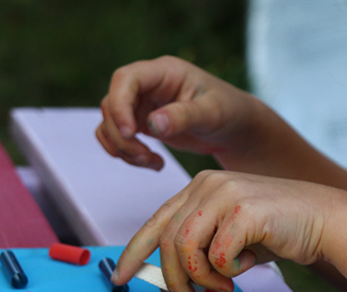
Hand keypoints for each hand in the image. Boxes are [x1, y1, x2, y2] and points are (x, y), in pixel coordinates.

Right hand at [96, 56, 258, 170]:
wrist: (235, 129)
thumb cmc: (229, 112)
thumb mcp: (211, 113)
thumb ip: (183, 116)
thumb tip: (154, 123)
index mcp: (164, 72)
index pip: (126, 79)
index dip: (120, 105)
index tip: (131, 133)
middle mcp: (148, 85)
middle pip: (112, 104)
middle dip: (122, 136)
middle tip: (144, 157)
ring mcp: (142, 104)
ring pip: (111, 124)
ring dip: (123, 148)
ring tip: (151, 162)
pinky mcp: (141, 123)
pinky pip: (119, 138)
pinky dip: (128, 155)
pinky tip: (154, 163)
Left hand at [112, 170, 332, 291]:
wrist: (325, 220)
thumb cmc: (275, 233)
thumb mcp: (227, 239)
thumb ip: (199, 250)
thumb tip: (171, 283)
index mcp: (198, 189)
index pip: (155, 223)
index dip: (134, 253)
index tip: (120, 278)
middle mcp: (206, 185)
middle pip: (168, 241)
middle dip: (175, 281)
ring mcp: (224, 193)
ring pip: (186, 248)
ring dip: (202, 278)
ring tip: (225, 286)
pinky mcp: (244, 209)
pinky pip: (219, 255)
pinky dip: (229, 271)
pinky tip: (248, 265)